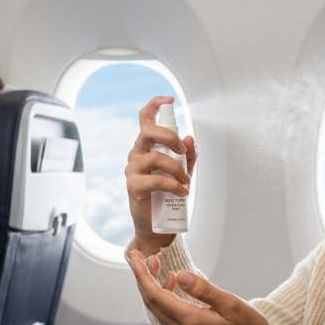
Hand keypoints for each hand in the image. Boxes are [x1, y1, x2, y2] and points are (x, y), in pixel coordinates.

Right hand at [126, 96, 197, 255]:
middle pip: (148, 131)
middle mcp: (137, 154)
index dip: (155, 105)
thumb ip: (188, 156)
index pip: (145, 118)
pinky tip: (183, 191)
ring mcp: (133, 169)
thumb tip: (191, 139)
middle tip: (183, 151)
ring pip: (155, 157)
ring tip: (186, 182)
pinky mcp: (133, 186)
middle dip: (170, 137)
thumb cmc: (169, 195)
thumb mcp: (183, 172)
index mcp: (147, 146)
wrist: (158, 224)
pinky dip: (173, 185)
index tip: (170, 100)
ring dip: (177, 168)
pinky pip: (155, 179)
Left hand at [129, 250, 276, 324]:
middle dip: (143, 278)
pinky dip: (164, 298)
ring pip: (158, 310)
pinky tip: (173, 285)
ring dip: (153, 287)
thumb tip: (180, 275)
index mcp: (191, 321)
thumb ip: (204, 289)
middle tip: (142, 257)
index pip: (156, 296)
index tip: (136, 258)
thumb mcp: (231, 304)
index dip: (143, 275)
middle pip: (152, 303)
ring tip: (157, 266)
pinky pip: (167, 316)